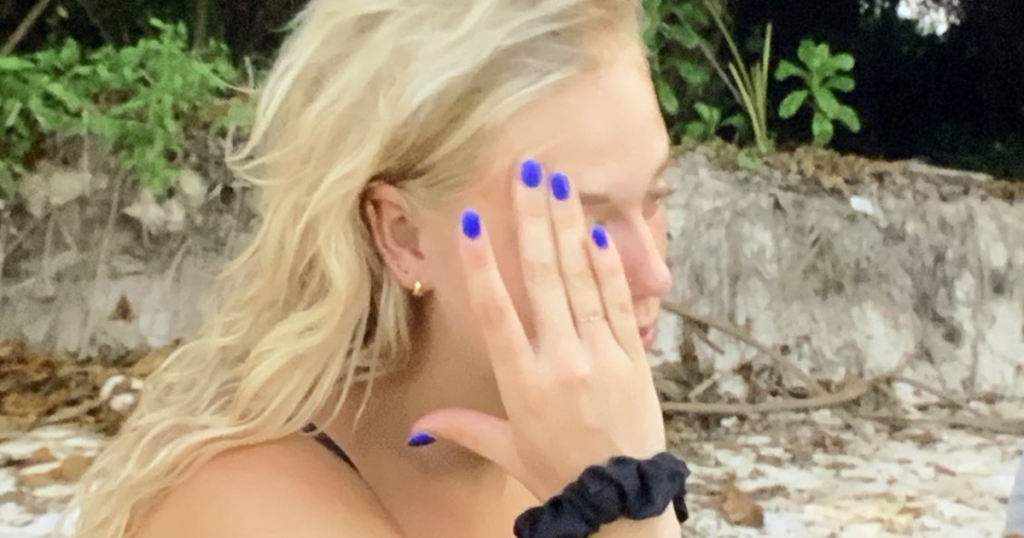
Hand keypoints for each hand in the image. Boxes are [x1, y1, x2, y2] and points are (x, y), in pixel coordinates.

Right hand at [411, 160, 666, 500]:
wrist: (623, 501)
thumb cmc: (560, 475)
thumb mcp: (508, 450)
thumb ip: (463, 428)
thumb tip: (415, 428)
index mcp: (523, 383)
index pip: (497, 313)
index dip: (484, 264)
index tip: (475, 220)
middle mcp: (562, 360)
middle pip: (543, 278)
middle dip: (533, 219)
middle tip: (528, 171)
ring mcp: (602, 355)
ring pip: (581, 279)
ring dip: (568, 227)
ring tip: (560, 183)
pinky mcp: (633, 357)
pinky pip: (616, 302)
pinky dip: (606, 266)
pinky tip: (594, 232)